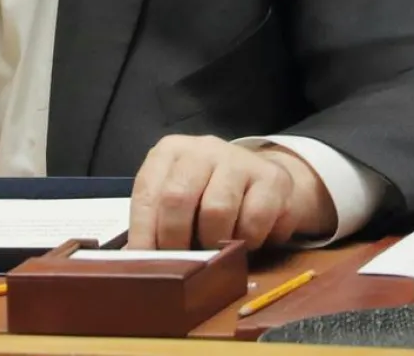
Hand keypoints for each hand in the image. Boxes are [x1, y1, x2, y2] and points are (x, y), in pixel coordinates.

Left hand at [128, 135, 337, 249]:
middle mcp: (201, 149)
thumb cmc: (212, 193)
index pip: (147, 192)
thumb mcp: (181, 198)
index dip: (144, 232)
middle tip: (181, 265)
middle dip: (175, 240)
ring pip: (216, 210)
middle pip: (177, 197)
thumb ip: (160, 219)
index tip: (146, 262)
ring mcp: (237, 160)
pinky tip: (248, 241)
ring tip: (218, 251)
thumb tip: (141, 259)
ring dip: (215, 243)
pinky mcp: (272, 178)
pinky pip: (254, 220)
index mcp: (170, 151)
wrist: (267, 179)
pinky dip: (249, 241)